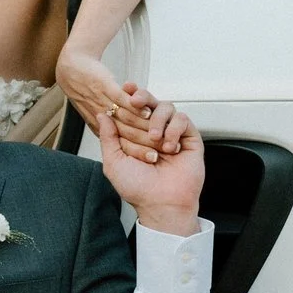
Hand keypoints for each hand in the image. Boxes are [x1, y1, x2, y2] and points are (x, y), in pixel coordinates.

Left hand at [55, 47, 171, 160]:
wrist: (70, 71)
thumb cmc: (87, 93)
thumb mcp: (94, 117)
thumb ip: (107, 133)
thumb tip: (125, 144)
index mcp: (99, 128)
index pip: (119, 143)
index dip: (137, 151)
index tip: (152, 158)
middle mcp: (100, 119)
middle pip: (126, 133)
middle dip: (145, 142)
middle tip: (162, 146)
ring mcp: (102, 103)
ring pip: (126, 119)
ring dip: (144, 128)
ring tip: (157, 132)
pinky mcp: (105, 87)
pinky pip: (122, 100)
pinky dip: (136, 108)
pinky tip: (148, 112)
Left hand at [95, 103, 203, 235]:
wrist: (161, 204)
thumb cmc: (138, 188)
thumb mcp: (114, 162)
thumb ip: (108, 137)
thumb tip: (103, 115)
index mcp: (136, 136)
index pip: (134, 109)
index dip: (130, 95)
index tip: (125, 88)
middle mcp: (155, 132)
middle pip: (151, 102)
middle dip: (143, 97)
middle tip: (136, 101)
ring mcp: (172, 134)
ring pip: (167, 107)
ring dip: (158, 119)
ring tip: (154, 139)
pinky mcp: (189, 139)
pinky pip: (183, 120)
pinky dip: (174, 129)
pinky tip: (169, 146)